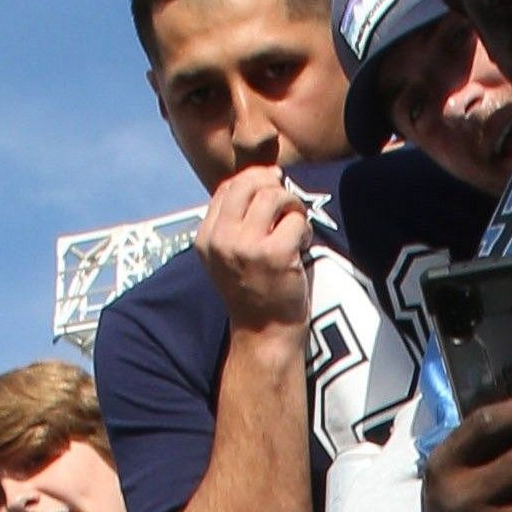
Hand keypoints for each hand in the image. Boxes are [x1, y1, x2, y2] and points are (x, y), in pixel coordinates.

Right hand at [195, 162, 312, 336]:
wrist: (265, 334)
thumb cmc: (255, 293)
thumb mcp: (229, 256)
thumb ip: (235, 221)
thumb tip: (264, 176)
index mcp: (206, 238)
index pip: (226, 188)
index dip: (253, 181)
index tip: (271, 188)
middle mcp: (221, 240)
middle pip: (247, 184)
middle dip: (273, 186)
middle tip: (288, 204)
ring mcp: (246, 247)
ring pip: (273, 196)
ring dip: (293, 206)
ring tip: (296, 226)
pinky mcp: (275, 255)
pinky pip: (296, 220)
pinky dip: (305, 230)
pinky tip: (303, 247)